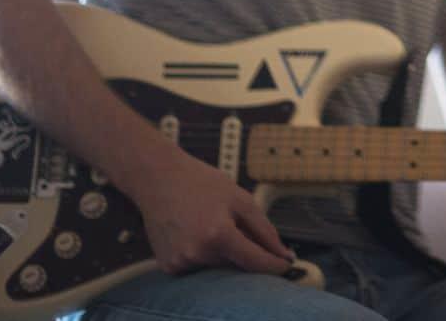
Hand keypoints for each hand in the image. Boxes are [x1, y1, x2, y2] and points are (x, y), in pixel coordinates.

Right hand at [127, 149, 293, 275]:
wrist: (158, 179)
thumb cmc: (201, 184)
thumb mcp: (240, 199)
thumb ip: (264, 230)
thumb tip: (284, 254)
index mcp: (218, 234)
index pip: (254, 262)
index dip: (273, 266)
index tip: (287, 266)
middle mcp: (197, 253)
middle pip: (235, 264)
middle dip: (243, 250)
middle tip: (233, 224)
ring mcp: (180, 262)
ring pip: (217, 267)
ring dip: (222, 252)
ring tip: (208, 223)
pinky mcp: (168, 266)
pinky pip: (198, 267)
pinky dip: (203, 255)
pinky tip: (194, 232)